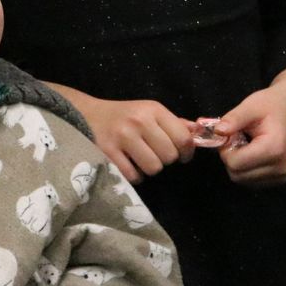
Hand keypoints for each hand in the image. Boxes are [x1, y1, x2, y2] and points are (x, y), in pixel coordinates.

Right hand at [71, 93, 194, 183]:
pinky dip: (134, 175)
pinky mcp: (107, 152)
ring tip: (140, 160)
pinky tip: (128, 164)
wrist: (86, 114)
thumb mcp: (148, 112)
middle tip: (155, 155)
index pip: (183, 137)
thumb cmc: (123, 115)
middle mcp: (139, 121)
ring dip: (149, 169)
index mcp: (153, 109)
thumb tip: (199, 133)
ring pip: (153, 167)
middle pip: (169, 156)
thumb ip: (174, 123)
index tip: (182, 155)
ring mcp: (122, 136)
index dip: (187, 152)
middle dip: (165, 160)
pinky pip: (134, 175)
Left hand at [215, 67, 285, 187]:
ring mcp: (282, 176)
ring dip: (237, 164)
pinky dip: (245, 169)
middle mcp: (280, 167)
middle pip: (237, 175)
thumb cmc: (270, 105)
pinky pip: (251, 181)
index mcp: (274, 149)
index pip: (235, 163)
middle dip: (230, 157)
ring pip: (242, 180)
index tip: (229, 135)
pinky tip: (251, 153)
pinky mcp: (280, 178)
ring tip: (245, 145)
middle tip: (235, 139)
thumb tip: (217, 132)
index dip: (225, 149)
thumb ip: (233, 120)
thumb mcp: (249, 107)